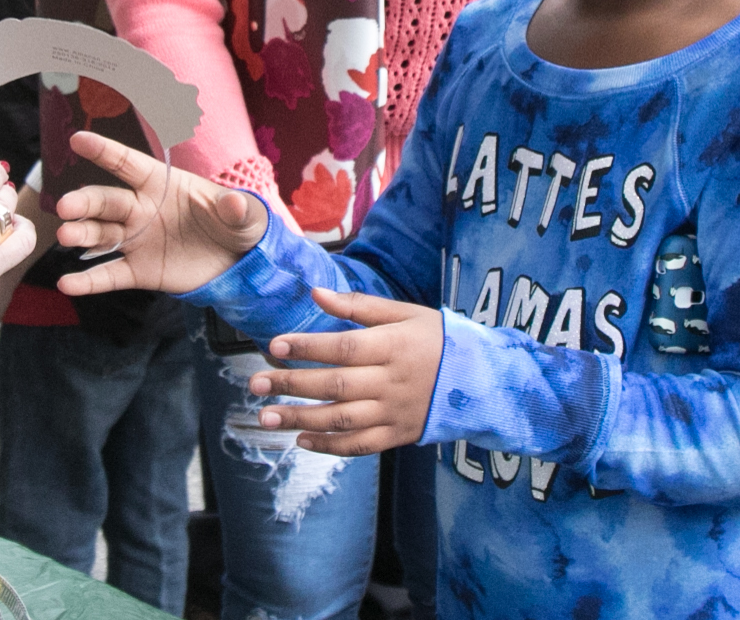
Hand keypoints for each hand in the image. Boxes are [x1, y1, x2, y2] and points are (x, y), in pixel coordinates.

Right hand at [53, 131, 267, 296]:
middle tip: (66, 206)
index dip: (104, 151)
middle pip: (106, 200)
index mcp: (161, 184)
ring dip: (81, 234)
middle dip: (84, 201)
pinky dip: (88, 281)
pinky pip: (110, 274)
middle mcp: (141, 209)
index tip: (78, 140)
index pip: (128, 163)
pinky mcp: (139, 271)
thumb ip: (237, 208)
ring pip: (101, 234)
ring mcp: (137, 240)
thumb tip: (232, 203)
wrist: (239, 264)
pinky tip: (67, 284)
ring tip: (65, 235)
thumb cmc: (238, 226)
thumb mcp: (244, 215)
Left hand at [247, 288, 443, 456]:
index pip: (343, 347)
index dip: (308, 347)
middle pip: (335, 385)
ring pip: (342, 419)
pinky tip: (302, 441)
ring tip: (266, 417)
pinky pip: (361, 445)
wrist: (485, 381)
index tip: (275, 346)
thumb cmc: (439, 340)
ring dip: (300, 419)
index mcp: (393, 347)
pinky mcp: (398, 435)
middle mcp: (392, 382)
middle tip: (254, 385)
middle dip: (291, 385)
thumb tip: (316, 293)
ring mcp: (395, 412)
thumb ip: (359, 306)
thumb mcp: (406, 313)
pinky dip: (330, 446)